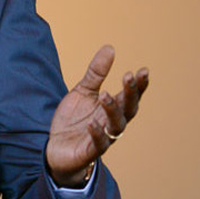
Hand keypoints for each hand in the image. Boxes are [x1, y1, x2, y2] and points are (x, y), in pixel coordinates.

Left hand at [46, 45, 148, 186]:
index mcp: (112, 108)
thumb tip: (110, 47)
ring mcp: (103, 138)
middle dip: (131, 93)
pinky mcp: (90, 151)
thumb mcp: (82, 92)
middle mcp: (111, 123)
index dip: (138, 85)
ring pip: (116, 125)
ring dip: (112, 110)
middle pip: (128, 108)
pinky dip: (96, 133)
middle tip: (129, 76)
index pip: (130, 95)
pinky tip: (92, 123)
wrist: (56, 148)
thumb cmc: (74, 120)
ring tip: (105, 95)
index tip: (143, 71)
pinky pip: (98, 144)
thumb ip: (96, 73)